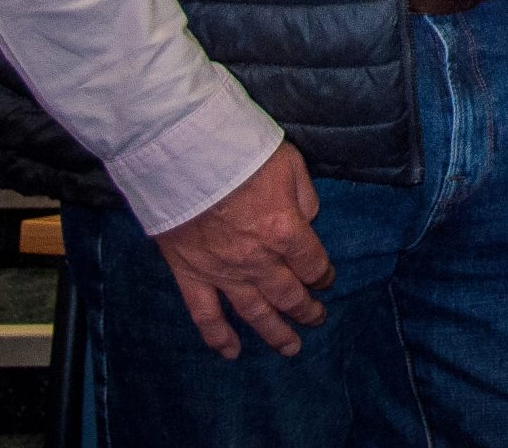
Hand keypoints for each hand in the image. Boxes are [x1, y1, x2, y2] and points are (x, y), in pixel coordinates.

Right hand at [150, 141, 333, 359]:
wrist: (181, 156)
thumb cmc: (240, 153)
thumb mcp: (290, 164)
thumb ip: (304, 197)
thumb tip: (307, 221)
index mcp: (285, 232)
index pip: (313, 264)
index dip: (323, 274)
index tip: (326, 279)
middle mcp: (257, 260)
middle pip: (289, 295)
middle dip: (307, 310)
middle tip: (317, 319)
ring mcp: (222, 272)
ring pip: (254, 313)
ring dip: (275, 334)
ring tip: (291, 349)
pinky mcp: (190, 275)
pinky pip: (205, 315)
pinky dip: (218, 337)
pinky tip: (232, 353)